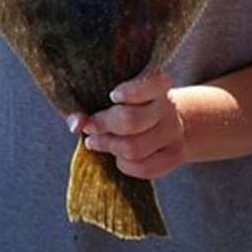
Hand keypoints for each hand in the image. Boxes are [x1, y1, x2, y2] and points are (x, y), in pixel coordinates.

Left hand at [67, 70, 186, 179]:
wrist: (165, 120)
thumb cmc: (129, 105)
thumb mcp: (113, 97)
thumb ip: (89, 106)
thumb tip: (76, 124)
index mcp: (157, 83)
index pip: (148, 85)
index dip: (129, 92)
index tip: (113, 96)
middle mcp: (169, 106)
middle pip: (131, 120)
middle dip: (103, 126)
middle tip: (90, 128)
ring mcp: (175, 131)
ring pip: (135, 148)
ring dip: (109, 147)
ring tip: (98, 142)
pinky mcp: (175, 155)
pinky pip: (145, 168)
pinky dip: (124, 165)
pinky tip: (117, 156)